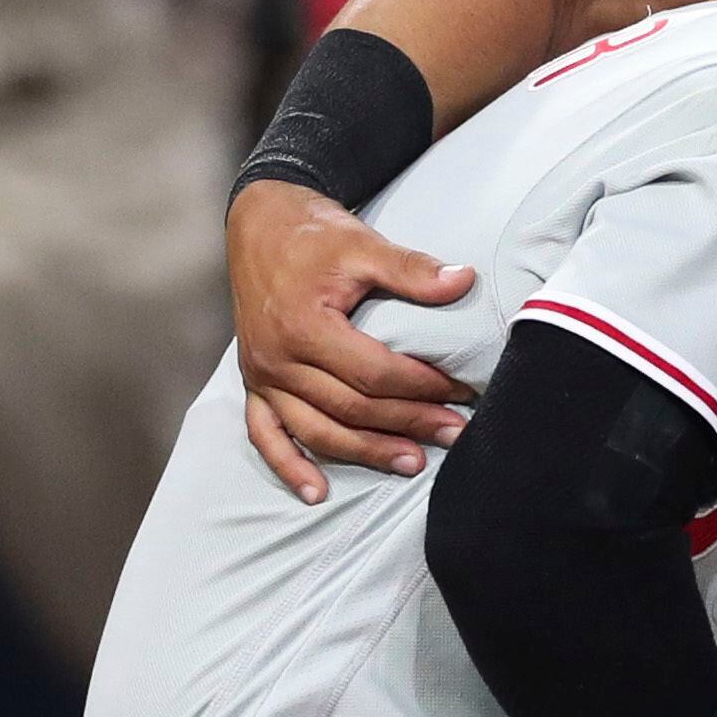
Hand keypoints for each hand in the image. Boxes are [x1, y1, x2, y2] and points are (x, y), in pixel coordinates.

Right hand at [229, 181, 476, 502]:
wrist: (259, 223)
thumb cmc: (313, 234)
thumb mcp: (362, 243)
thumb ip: (411, 268)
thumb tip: (463, 280)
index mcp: (303, 325)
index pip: (373, 372)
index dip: (421, 385)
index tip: (461, 390)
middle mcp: (277, 359)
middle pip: (350, 408)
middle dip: (407, 424)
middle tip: (454, 434)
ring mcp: (262, 376)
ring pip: (316, 430)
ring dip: (365, 453)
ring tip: (413, 464)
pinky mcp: (253, 383)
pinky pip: (265, 435)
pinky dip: (289, 466)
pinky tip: (317, 493)